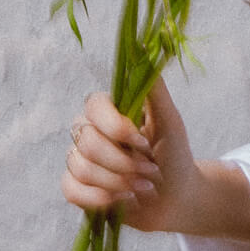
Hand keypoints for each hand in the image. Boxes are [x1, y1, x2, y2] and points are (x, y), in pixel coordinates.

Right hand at [62, 79, 199, 232]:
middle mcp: (89, 131)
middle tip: (151, 171)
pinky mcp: (77, 187)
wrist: (178, 197)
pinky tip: (124, 201)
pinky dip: (100, 199)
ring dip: (119, 183)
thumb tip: (144, 49)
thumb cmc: (175, 155)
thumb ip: (155, 89)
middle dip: (124, 163)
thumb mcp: (170, 121)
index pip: (93, 106)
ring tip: (144, 188)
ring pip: (81, 167)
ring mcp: (80, 159)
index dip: (117, 128)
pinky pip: (71, 190)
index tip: (145, 143)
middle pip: (87, 142)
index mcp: (109, 111)